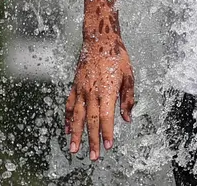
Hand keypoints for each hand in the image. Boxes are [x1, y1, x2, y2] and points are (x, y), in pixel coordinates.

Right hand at [65, 33, 134, 159]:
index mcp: (107, 89)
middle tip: (92, 156)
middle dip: (92, 140)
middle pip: (91, 121)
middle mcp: (92, 92)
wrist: (99, 39)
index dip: (106, 132)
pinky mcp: (75, 86)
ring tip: (74, 150)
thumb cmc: (117, 56)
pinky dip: (68, 119)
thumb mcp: (129, 75)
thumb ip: (127, 98)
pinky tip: (68, 130)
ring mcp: (81, 89)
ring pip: (78, 116)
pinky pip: (70, 105)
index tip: (108, 146)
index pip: (106, 117)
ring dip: (76, 135)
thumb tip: (127, 118)